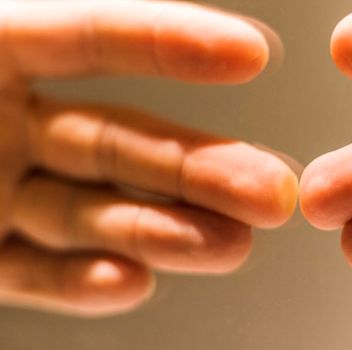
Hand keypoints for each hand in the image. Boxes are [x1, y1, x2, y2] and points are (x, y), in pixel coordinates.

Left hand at [0, 0, 296, 316]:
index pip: (91, 39)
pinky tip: (131, 280)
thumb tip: (72, 23)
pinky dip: (86, 282)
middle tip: (273, 190)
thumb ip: (10, 37)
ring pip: (92, 214)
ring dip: (165, 231)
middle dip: (201, 168)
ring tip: (230, 245)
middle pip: (119, 143)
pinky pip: (38, 274)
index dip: (169, 42)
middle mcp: (0, 129)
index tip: (252, 54)